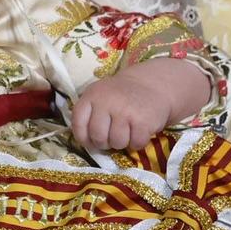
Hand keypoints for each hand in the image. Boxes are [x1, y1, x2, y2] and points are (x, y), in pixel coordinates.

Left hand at [70, 57, 211, 151]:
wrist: (152, 85)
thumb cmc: (121, 95)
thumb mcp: (100, 96)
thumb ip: (89, 114)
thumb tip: (86, 142)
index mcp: (92, 95)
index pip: (78, 124)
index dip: (83, 137)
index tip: (91, 139)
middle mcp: (107, 102)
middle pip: (98, 138)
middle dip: (105, 142)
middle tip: (113, 135)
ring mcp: (125, 111)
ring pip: (117, 143)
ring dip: (123, 142)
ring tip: (127, 131)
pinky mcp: (142, 121)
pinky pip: (135, 144)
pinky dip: (138, 142)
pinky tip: (139, 130)